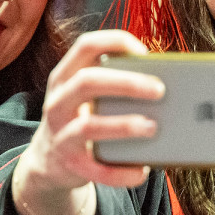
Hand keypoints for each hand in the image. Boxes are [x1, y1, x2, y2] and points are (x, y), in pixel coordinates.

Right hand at [11, 30, 162, 214]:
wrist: (49, 161)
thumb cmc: (83, 117)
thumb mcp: (87, 95)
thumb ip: (114, 81)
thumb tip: (165, 78)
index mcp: (65, 77)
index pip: (85, 46)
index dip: (115, 42)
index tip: (143, 52)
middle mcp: (59, 102)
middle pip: (87, 82)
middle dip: (126, 83)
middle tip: (160, 90)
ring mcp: (61, 135)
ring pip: (89, 126)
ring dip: (124, 126)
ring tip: (153, 127)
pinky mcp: (71, 165)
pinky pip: (97, 170)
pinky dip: (121, 172)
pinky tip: (142, 170)